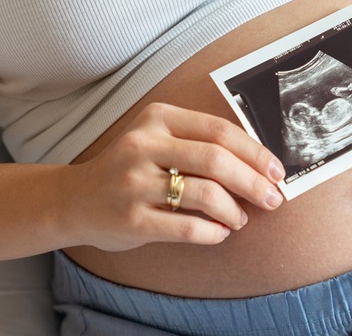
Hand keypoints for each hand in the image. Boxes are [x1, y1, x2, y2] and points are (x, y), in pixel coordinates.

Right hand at [62, 103, 285, 250]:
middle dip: (253, 182)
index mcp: (157, 119)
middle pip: (216, 160)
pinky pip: (188, 227)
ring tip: (239, 218)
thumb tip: (259, 165)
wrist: (74, 200)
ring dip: (233, 210)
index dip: (255, 152)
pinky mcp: (131, 219)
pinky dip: (213, 232)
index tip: (277, 171)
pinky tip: (220, 232)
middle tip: (272, 199)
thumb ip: (199, 143)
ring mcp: (134, 183)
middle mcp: (143, 146)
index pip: (219, 130)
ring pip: (205, 194)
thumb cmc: (130, 169)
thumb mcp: (157, 140)